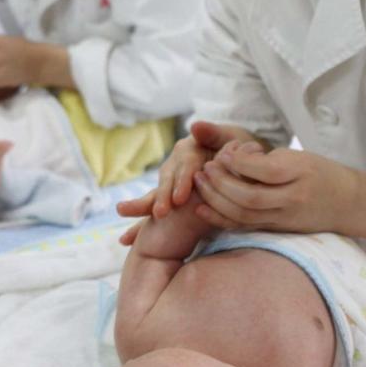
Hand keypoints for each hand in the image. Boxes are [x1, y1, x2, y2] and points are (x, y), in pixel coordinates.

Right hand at [116, 122, 258, 244]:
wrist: (239, 164)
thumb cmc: (239, 151)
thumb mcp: (232, 138)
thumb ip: (215, 133)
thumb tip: (194, 126)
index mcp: (189, 149)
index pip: (185, 165)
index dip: (182, 181)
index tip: (180, 199)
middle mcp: (175, 165)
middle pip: (166, 181)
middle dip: (162, 198)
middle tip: (160, 214)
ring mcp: (170, 184)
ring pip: (155, 196)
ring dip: (145, 210)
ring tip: (133, 227)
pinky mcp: (169, 200)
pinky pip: (154, 212)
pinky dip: (140, 226)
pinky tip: (126, 240)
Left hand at [191, 144, 355, 232]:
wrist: (348, 203)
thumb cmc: (320, 172)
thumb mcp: (299, 156)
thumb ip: (266, 159)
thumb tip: (229, 158)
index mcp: (300, 174)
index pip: (264, 170)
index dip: (238, 162)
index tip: (222, 152)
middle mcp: (293, 199)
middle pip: (250, 197)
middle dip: (221, 183)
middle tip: (204, 169)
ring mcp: (285, 218)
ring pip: (244, 215)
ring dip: (216, 200)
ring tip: (200, 182)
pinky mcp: (278, 230)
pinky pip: (245, 226)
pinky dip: (222, 219)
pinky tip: (203, 208)